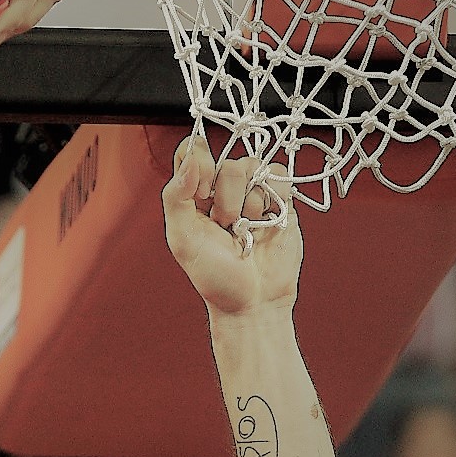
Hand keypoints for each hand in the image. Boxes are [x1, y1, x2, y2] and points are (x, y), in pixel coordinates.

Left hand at [162, 135, 301, 316]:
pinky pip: (278, 174)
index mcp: (193, 196)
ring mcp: (252, 192)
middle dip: (225, 198)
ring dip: (248, 202)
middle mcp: (222, 190)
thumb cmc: (214, 277)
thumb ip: (176, 196)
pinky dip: (273, 195)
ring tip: (246, 229)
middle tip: (226, 226)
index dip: (199, 163)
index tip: (202, 192)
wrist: (254, 302)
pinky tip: (266, 220)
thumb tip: (191, 156)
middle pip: (225, 163)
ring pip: (251, 166)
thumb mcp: (182, 239)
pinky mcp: (279, 199)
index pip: (192, 154)